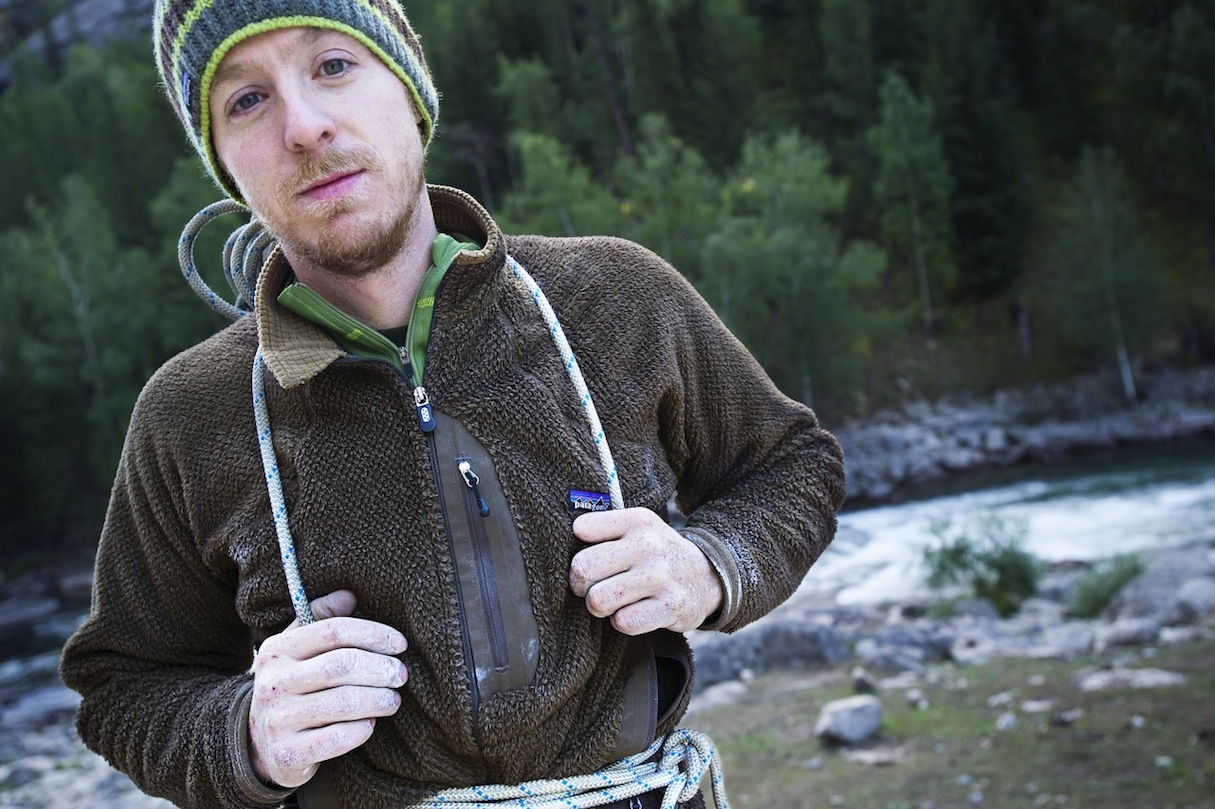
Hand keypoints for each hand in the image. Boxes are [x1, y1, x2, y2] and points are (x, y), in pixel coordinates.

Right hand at [248, 590, 407, 788]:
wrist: (255, 743)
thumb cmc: (291, 685)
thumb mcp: (295, 647)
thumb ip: (320, 617)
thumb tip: (349, 594)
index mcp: (277, 650)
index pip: (334, 631)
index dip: (374, 634)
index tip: (400, 644)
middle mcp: (274, 682)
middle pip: (342, 665)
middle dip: (381, 668)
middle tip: (400, 675)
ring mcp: (278, 719)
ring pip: (345, 702)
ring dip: (378, 699)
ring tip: (392, 700)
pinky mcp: (288, 753)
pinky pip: (338, 738)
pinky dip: (362, 730)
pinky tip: (369, 724)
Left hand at [569, 508, 723, 634]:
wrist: (708, 577)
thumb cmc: (658, 554)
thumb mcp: (638, 528)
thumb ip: (603, 528)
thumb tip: (570, 536)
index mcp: (637, 520)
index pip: (582, 529)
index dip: (578, 550)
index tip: (591, 559)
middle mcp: (649, 545)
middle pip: (583, 568)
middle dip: (580, 584)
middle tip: (592, 587)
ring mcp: (661, 577)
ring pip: (599, 600)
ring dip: (600, 606)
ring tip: (613, 601)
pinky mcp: (670, 607)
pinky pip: (624, 622)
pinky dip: (622, 622)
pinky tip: (632, 612)